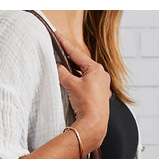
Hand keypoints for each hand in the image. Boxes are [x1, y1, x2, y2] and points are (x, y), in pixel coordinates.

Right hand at [55, 29, 110, 152]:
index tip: (57, 34)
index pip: (77, 53)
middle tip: (57, 47)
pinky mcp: (97, 95)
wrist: (94, 124)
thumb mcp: (71, 84)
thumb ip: (62, 72)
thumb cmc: (86, 103)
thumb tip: (56, 66)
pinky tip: (68, 79)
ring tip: (60, 63)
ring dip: (72, 69)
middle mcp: (101, 75)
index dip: (65, 44)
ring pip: (83, 73)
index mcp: (96, 69)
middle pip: (81, 62)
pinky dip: (76, 79)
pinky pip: (85, 82)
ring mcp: (100, 85)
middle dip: (68, 56)